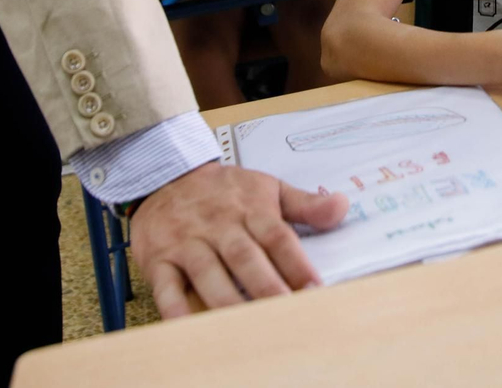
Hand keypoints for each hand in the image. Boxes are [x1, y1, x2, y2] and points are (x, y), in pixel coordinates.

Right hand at [129, 160, 348, 317]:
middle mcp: (219, 225)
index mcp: (249, 209)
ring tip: (246, 325)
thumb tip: (342, 207)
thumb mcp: (267, 187)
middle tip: (285, 311)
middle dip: (266, 286)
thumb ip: (305, 204)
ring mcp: (187, 242)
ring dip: (227, 299)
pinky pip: (165, 285)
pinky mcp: (159, 258)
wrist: (166, 173)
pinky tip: (187, 326)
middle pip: (245, 257)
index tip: (314, 289)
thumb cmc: (224, 190)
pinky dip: (174, 307)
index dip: (296, 264)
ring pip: (208, 272)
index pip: (276, 237)